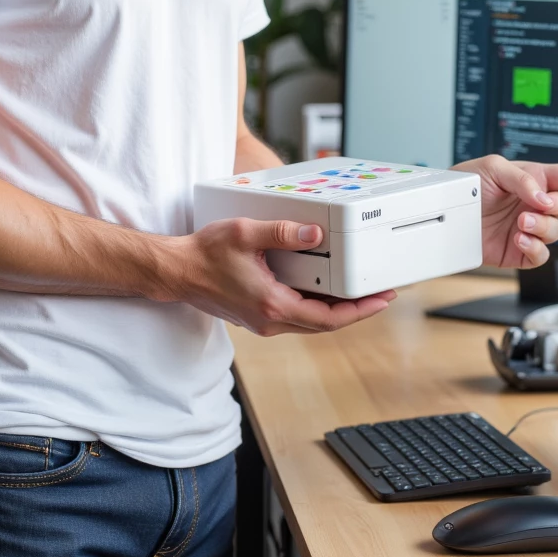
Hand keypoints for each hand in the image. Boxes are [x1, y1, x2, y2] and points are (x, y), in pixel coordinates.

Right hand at [167, 219, 395, 335]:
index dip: (360, 311)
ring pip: (310, 323)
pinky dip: (315, 307)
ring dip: (336, 311)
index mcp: (272, 304)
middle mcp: (270, 320)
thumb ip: (283, 232)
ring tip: (358, 294)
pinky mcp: (257, 317)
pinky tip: (324, 292)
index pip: (328, 318)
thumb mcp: (246, 234)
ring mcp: (263, 322)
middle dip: (356, 311)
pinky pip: (295, 317)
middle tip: (380, 295)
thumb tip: (316, 234)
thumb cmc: (205, 253)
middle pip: (324, 324)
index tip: (381, 300)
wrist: (176, 271)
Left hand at [455, 156, 557, 269]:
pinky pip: (541, 255)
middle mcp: (535, 205)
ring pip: (556, 233)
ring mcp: (529, 230)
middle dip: (552, 209)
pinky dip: (535, 249)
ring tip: (520, 225)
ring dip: (541, 229)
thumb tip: (543, 199)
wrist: (445, 213)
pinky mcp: (520, 253)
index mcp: (536, 179)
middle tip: (528, 210)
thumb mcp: (492, 167)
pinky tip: (520, 241)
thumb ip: (522, 179)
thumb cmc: (465, 184)